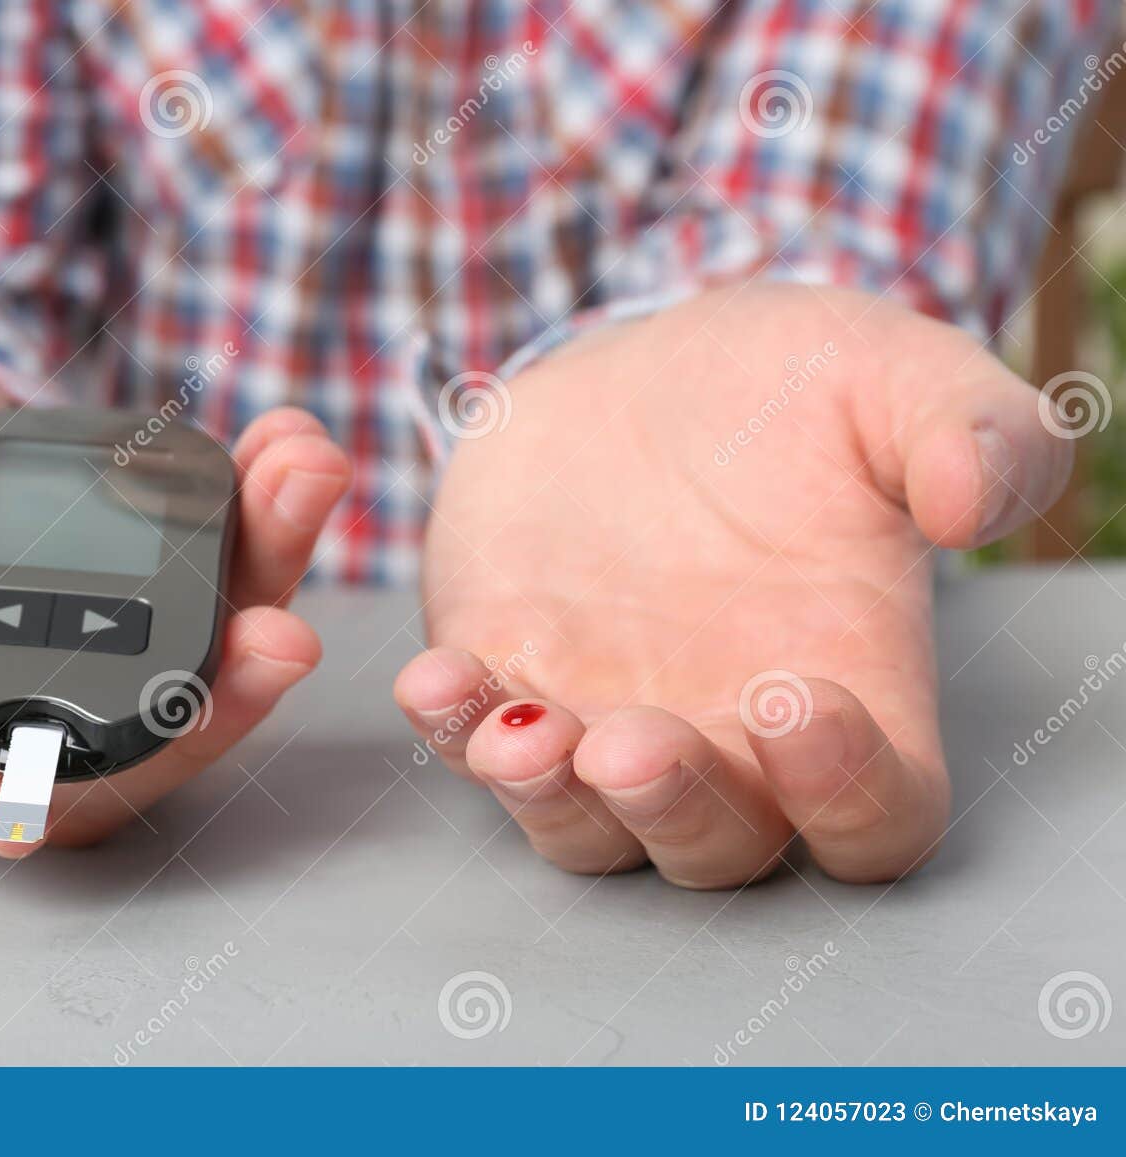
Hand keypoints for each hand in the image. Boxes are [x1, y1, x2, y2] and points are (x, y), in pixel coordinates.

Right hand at [0, 338, 350, 855]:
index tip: (27, 815)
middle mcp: (6, 691)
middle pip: (105, 743)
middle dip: (207, 704)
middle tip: (276, 638)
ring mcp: (94, 660)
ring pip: (191, 670)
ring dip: (263, 588)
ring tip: (301, 488)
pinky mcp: (157, 613)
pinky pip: (222, 594)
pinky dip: (269, 528)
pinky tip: (292, 460)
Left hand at [395, 285, 1071, 886]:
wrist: (646, 369)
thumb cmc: (793, 389)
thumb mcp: (895, 377)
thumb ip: (971, 432)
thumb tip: (973, 501)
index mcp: (848, 696)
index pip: (874, 815)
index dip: (846, 792)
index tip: (799, 700)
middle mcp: (726, 740)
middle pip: (712, 845)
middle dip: (672, 808)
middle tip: (633, 744)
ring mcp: (604, 720)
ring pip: (582, 826)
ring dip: (546, 797)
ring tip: (518, 732)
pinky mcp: (506, 676)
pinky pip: (471, 738)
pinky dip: (449, 725)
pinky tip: (432, 679)